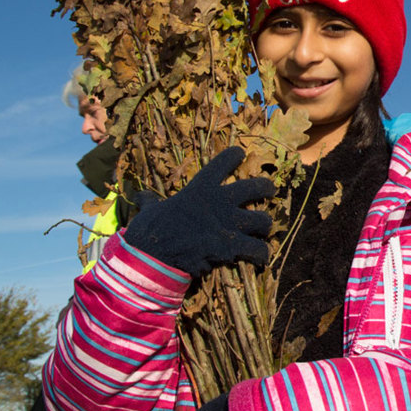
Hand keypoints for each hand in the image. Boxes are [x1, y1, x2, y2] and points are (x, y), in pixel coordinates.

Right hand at [124, 147, 274, 276]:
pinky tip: (262, 257)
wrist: (153, 255)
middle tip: (271, 190)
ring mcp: (229, 223)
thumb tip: (140, 196)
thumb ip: (151, 201)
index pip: (223, 162)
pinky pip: (257, 248)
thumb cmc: (150, 230)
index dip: (234, 155)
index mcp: (201, 188)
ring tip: (264, 229)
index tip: (240, 153)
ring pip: (263, 220)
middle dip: (266, 188)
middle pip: (256, 187)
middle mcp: (220, 201)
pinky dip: (261, 253)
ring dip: (265, 225)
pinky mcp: (232, 245)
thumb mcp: (150, 210)